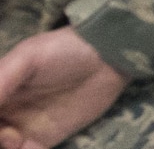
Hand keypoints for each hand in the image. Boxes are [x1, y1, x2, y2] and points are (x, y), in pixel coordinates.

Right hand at [0, 27, 129, 148]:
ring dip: (4, 145)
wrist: (108, 57)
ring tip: (16, 138)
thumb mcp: (27, 58)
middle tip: (7, 131)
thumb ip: (0, 81)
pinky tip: (26, 145)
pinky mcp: (44, 140)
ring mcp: (23, 128)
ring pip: (3, 145)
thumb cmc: (63, 50)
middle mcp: (5, 111)